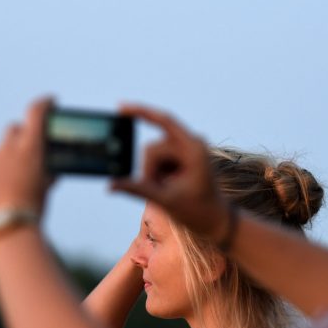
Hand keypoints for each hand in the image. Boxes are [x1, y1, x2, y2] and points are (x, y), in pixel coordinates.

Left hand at [0, 97, 55, 224]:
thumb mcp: (46, 188)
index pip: (36, 113)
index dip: (44, 104)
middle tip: (25, 151)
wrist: (6, 226)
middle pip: (13, 130)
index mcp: (31, 149)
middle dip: (20, 135)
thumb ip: (47, 173)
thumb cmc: (32, 209)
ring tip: (9, 188)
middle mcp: (8, 148)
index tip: (49, 101)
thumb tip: (50, 170)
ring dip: (4, 163)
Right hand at [111, 104, 229, 240]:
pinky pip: (156, 161)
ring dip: (153, 175)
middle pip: (152, 148)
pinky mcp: (180, 156)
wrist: (216, 221)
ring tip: (170, 190)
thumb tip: (112, 185)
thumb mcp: (166, 200)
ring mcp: (185, 149)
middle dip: (150, 171)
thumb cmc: (198, 211)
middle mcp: (191, 143)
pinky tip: (169, 186)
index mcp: (193, 148)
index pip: (164, 121)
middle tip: (163, 192)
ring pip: (151, 155)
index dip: (141, 112)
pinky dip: (157, 175)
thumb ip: (138, 190)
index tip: (120, 106)